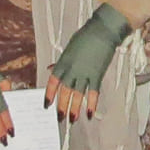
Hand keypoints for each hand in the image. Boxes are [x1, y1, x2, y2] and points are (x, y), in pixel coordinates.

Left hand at [46, 5, 131, 122]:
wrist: (102, 31)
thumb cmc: (86, 36)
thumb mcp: (69, 48)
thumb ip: (60, 61)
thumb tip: (51, 69)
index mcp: (63, 62)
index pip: (53, 82)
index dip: (49, 94)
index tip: (46, 104)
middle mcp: (72, 70)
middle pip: (64, 91)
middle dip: (61, 106)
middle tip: (59, 117)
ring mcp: (84, 73)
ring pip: (77, 95)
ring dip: (74, 109)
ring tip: (72, 119)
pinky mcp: (97, 75)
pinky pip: (93, 93)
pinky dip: (91, 104)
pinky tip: (89, 114)